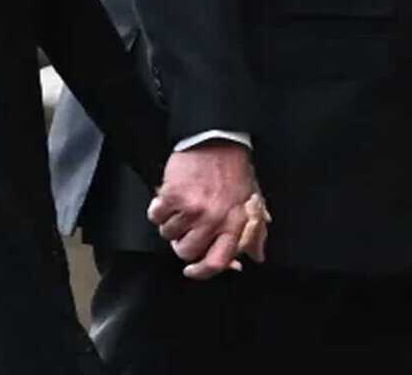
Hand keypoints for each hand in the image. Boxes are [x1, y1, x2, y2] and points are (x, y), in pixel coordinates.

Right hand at [147, 140, 266, 279]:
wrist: (217, 140)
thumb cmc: (235, 171)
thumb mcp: (253, 203)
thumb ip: (256, 232)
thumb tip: (255, 256)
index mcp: (234, 224)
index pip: (217, 262)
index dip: (201, 272)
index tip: (191, 270)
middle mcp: (213, 219)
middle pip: (186, 251)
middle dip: (182, 243)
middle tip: (185, 228)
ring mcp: (192, 208)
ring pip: (169, 234)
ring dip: (170, 223)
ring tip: (179, 207)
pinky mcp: (173, 195)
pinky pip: (155, 216)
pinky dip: (157, 209)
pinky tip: (167, 199)